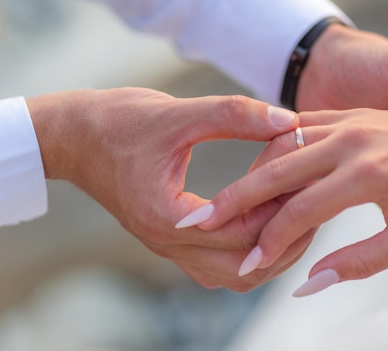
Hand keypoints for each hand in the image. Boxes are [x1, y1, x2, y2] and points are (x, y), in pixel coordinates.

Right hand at [27, 87, 306, 290]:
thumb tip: (289, 120)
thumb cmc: (117, 122)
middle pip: (244, 268)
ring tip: (298, 212)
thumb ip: (233, 115)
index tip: (308, 177)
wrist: (72, 136)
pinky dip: (251, 249)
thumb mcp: (177, 113)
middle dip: (285, 239)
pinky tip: (268, 216)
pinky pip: (220, 264)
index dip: (282, 207)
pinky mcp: (174, 239)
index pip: (242, 232)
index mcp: (167, 218)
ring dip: (270, 251)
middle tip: (315, 203)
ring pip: (234, 275)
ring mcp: (170, 247)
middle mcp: (169, 244)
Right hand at [186, 103, 387, 293]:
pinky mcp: (348, 113)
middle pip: (274, 172)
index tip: (245, 267)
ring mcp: (348, 121)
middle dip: (232, 202)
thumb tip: (308, 284)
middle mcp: (351, 141)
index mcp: (369, 174)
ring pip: (281, 148)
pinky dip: (272, 152)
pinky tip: (255, 172)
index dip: (268, 243)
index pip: (299, 212)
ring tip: (216, 205)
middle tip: (192, 222)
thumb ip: (360, 261)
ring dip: (247, 177)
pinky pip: (297, 129)